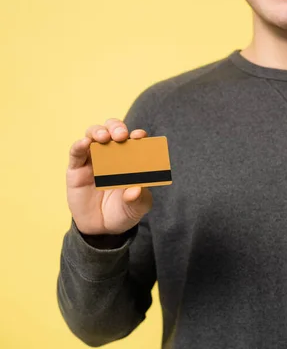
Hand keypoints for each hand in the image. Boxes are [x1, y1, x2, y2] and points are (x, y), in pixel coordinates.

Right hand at [66, 118, 152, 235]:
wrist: (103, 229)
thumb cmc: (124, 212)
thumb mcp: (137, 208)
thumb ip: (138, 199)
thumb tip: (136, 190)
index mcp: (131, 159)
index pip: (134, 140)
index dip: (137, 135)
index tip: (140, 136)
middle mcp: (112, 155)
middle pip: (112, 131)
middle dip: (116, 128)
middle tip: (121, 135)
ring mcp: (93, 160)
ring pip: (93, 135)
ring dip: (98, 132)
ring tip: (103, 137)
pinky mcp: (76, 169)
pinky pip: (76, 153)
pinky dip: (79, 145)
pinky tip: (84, 143)